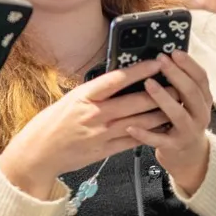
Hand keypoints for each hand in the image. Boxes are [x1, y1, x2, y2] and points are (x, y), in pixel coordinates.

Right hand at [0, 59, 170, 197]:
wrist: (38, 153)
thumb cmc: (52, 123)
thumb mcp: (70, 100)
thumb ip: (94, 92)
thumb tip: (118, 80)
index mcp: (84, 96)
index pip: (116, 80)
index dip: (138, 70)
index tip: (156, 62)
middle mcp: (95, 114)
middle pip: (134, 102)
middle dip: (159, 93)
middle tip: (177, 84)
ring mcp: (101, 134)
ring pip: (139, 122)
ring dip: (160, 113)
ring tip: (176, 104)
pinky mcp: (105, 151)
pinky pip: (133, 140)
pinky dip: (149, 133)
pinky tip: (162, 127)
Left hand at [127, 51, 212, 195]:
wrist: (189, 156)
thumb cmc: (182, 121)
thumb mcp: (188, 102)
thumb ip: (180, 84)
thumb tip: (163, 58)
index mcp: (204, 100)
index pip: (201, 78)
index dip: (188, 64)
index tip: (174, 52)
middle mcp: (200, 115)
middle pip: (191, 92)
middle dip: (176, 75)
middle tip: (160, 61)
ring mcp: (188, 132)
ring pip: (177, 114)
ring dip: (162, 98)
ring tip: (148, 83)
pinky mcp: (173, 147)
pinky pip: (158, 140)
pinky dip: (144, 133)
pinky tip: (131, 125)